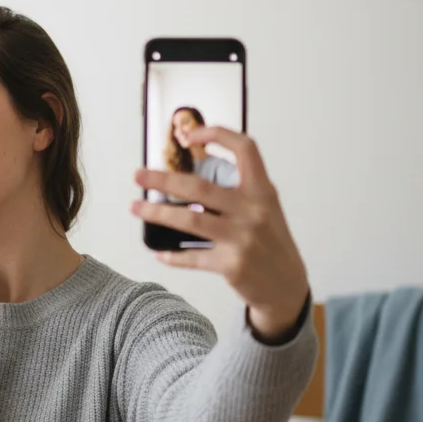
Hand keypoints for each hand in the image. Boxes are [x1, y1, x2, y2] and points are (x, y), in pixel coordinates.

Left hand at [130, 126, 309, 340]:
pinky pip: (192, 257)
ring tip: (135, 208)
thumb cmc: (271, 243)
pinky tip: (159, 252)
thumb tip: (189, 177)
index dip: (217, 135)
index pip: (245, 149)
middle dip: (162, 178)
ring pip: (189, 219)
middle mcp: (253, 211)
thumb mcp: (265, 209)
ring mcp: (242, 239)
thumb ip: (238, 191)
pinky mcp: (232, 265)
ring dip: (156, 212)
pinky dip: (172, 255)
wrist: (287, 287)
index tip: (189, 134)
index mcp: (262, 191)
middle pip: (199, 187)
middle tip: (138, 175)